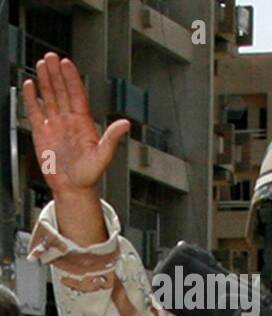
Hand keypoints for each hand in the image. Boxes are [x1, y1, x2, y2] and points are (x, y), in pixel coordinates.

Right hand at [22, 54, 129, 194]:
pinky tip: (30, 85)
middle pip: (61, 91)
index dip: (72, 79)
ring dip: (45, 81)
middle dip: (56, 74)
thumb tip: (126, 124)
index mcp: (84, 123)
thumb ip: (112, 138)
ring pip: (49, 97)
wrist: (73, 188)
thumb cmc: (90, 175)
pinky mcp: (42, 133)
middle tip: (51, 57)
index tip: (67, 63)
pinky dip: (31, 98)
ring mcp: (55, 125)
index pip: (77, 95)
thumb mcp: (104, 156)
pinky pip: (35, 111)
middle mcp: (69, 121)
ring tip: (41, 64)